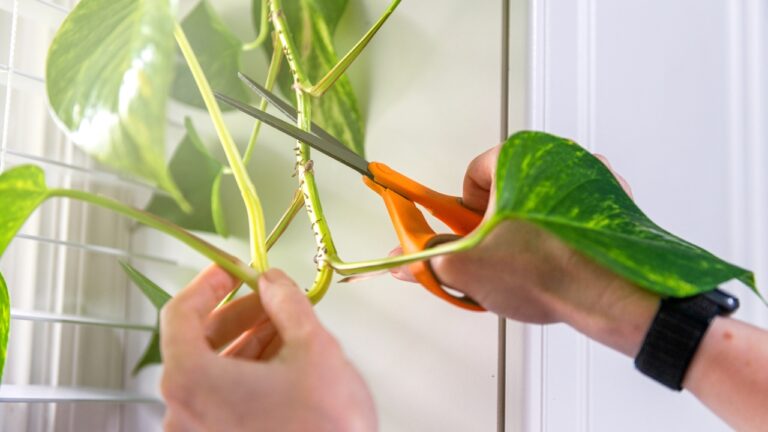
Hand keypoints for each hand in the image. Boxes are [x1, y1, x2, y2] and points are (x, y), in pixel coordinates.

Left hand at [160, 266, 376, 431]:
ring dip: (245, 340)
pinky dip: (245, 371)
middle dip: (235, 313)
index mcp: (192, 380)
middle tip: (268, 297)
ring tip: (284, 326)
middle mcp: (183, 411)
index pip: (178, 314)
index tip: (230, 269)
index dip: (207, 284)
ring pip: (210, 370)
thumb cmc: (325, 427)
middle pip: (194, 342)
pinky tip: (280, 359)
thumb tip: (272, 282)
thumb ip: (286, 302)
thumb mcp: (313, 347)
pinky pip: (220, 397)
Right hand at [392, 147, 657, 355]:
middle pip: (510, 184)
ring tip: (531, 258)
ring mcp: (591, 176)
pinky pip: (575, 209)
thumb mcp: (466, 267)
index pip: (474, 174)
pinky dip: (562, 228)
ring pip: (543, 197)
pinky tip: (559, 257)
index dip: (466, 210)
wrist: (610, 294)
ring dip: (530, 222)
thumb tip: (404, 259)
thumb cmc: (547, 272)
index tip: (470, 234)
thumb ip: (427, 258)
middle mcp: (557, 156)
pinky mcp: (615, 199)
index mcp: (518, 158)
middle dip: (498, 218)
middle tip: (498, 250)